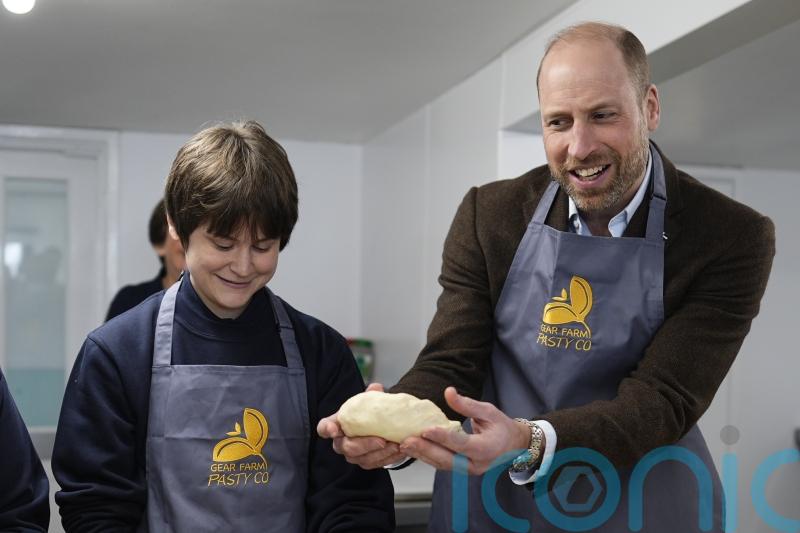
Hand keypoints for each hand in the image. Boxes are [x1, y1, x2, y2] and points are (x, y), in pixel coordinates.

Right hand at [316, 383, 406, 468]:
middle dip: (364, 444)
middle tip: (381, 440)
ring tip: (395, 445)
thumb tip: (376, 388)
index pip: (324, 427)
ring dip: (380, 453)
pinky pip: (375, 464)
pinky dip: (388, 458)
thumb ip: (371, 395)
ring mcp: (354, 455)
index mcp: (338, 424)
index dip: (326, 429)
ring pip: (362, 459)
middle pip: (346, 447)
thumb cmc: (370, 412)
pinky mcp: (367, 462)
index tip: (333, 429)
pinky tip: (399, 451)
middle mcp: (342, 442)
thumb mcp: (370, 401)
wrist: (383, 423)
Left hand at [399, 386, 530, 474]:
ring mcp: (468, 469)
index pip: (461, 444)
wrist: (512, 446)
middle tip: (406, 441)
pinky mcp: (461, 469)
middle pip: (447, 459)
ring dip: (422, 455)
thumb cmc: (502, 427)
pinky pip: (442, 464)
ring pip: (442, 464)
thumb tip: (448, 392)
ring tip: (404, 445)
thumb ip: (468, 404)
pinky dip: (427, 457)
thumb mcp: (489, 410)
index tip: (426, 429)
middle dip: (425, 450)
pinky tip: (413, 448)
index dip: (443, 437)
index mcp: (486, 449)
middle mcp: (476, 464)